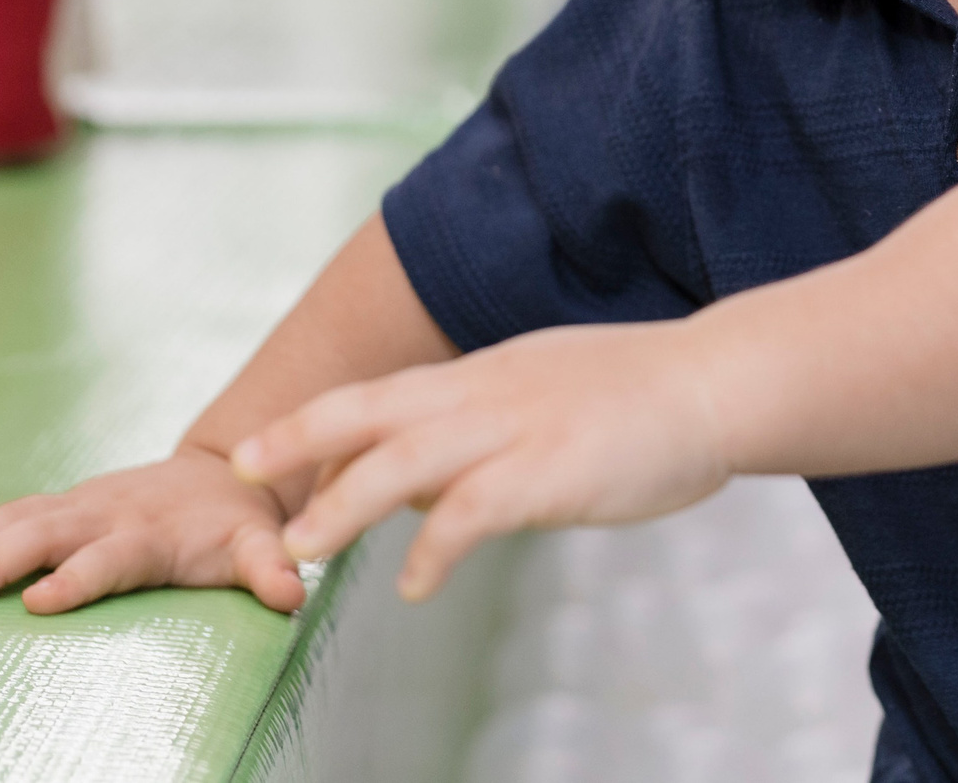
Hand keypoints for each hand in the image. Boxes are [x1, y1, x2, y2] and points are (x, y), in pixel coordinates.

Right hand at [0, 444, 306, 614]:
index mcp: (154, 532)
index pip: (111, 556)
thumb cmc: (238, 524)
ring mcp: (81, 504)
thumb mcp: (262, 544)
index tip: (37, 601)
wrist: (224, 474)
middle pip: (48, 534)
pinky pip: (8, 516)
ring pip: (18, 520)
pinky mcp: (62, 504)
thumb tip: (289, 593)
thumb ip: (271, 567)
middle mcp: (109, 513)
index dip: (77, 577)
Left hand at [233, 320, 729, 602]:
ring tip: (301, 547)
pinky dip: (435, 547)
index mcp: (489, 374)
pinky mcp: (550, 471)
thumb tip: (433, 479)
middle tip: (238, 466)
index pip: (386, 393)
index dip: (320, 419)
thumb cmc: (648, 395)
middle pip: (371, 409)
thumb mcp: (552, 392)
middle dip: (299, 436)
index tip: (265, 443)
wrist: (719, 381)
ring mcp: (517, 428)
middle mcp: (488, 393)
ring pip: (405, 460)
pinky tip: (413, 584)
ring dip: (344, 503)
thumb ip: (492, 425)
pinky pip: (474, 511)